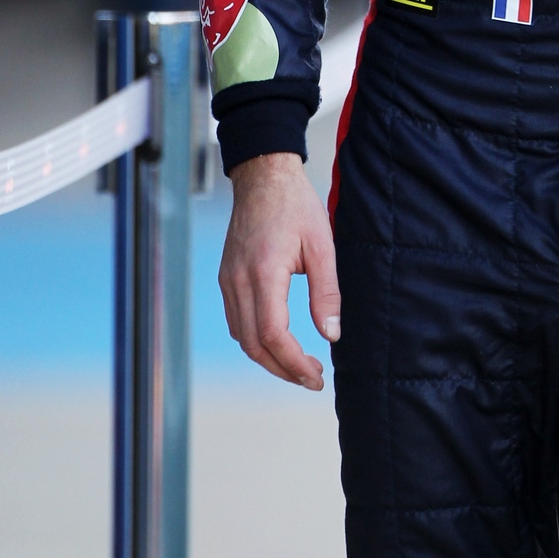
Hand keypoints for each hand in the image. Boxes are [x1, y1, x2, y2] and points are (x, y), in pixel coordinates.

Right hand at [219, 154, 340, 388]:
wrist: (263, 177)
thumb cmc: (295, 206)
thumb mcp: (322, 245)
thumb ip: (326, 291)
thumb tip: (331, 334)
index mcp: (264, 273)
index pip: (273, 334)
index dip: (294, 363)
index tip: (316, 376)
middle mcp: (238, 281)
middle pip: (254, 345)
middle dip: (283, 369)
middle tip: (312, 379)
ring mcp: (228, 280)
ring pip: (242, 337)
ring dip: (268, 358)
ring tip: (299, 366)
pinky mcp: (227, 278)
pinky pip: (237, 320)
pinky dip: (256, 340)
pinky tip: (278, 342)